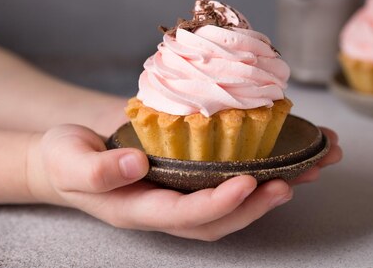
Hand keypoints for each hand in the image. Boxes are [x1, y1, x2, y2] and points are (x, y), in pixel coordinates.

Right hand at [27, 124, 340, 240]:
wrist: (68, 154)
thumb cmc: (65, 158)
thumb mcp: (69, 161)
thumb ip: (98, 170)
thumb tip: (135, 165)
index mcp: (138, 209)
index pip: (184, 215)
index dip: (218, 204)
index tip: (247, 183)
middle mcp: (165, 206)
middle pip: (218, 218)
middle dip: (257, 204)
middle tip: (292, 181)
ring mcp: (178, 192)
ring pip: (229, 202)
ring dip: (269, 189)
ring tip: (308, 169)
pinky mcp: (187, 172)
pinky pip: (226, 176)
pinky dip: (259, 168)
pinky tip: (286, 153)